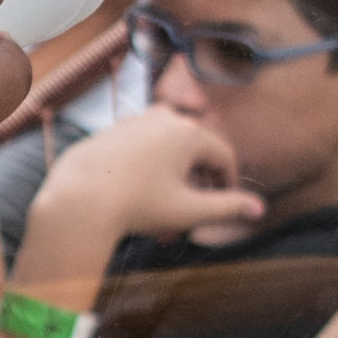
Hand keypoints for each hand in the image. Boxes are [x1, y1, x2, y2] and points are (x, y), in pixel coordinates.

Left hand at [51, 102, 263, 252]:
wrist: (78, 200)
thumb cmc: (136, 205)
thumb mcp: (188, 210)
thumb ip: (227, 208)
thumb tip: (259, 209)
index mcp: (189, 133)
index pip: (224, 156)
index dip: (229, 183)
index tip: (225, 205)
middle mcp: (165, 118)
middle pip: (195, 153)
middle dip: (197, 188)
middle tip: (192, 219)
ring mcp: (137, 121)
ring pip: (168, 153)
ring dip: (173, 182)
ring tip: (163, 216)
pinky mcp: (115, 130)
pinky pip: (144, 149)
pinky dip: (150, 172)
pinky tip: (140, 199)